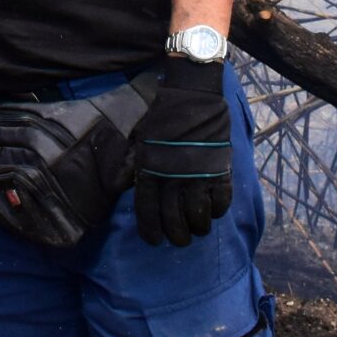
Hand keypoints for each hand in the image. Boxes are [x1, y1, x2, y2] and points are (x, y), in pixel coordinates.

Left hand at [132, 57, 232, 247]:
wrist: (192, 96)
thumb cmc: (161, 118)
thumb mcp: (137, 140)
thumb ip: (128, 165)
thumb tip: (116, 186)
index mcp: (150, 173)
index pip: (148, 214)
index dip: (151, 232)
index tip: (155, 240)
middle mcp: (172, 181)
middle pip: (175, 223)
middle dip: (178, 236)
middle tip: (181, 238)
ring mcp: (197, 177)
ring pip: (199, 218)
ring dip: (199, 227)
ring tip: (198, 227)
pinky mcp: (219, 172)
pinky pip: (220, 203)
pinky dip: (217, 211)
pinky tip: (214, 210)